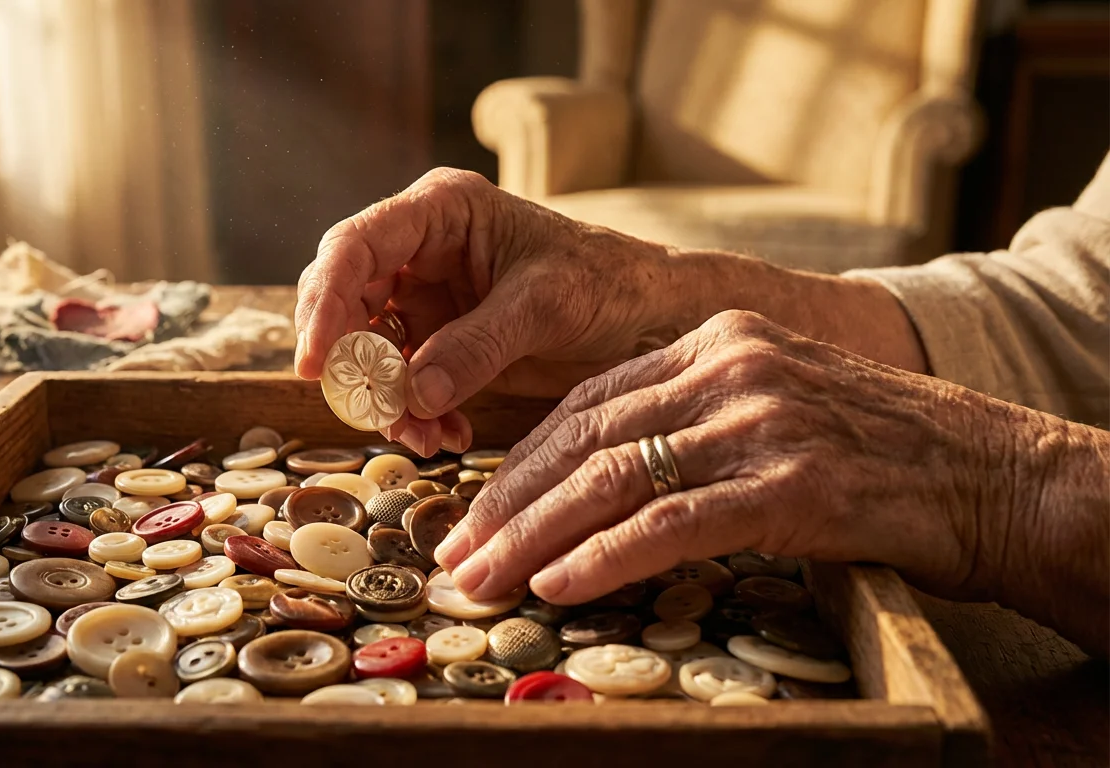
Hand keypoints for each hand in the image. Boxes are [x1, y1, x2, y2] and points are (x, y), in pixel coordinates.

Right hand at [294, 168, 686, 455]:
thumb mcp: (545, 307)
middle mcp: (421, 249)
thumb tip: (411, 393)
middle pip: (345, 300)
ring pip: (367, 350)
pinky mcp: (443, 341)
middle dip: (352, 362)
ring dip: (385, 400)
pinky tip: (447, 435)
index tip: (315, 363)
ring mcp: (428, 298)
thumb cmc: (609, 283)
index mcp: (441, 211)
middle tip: (369, 412)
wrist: (654, 317)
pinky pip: (402, 381)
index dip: (324, 303)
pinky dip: (415, 413)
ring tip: (424, 436)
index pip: (355, 246)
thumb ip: (476, 346)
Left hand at [434, 310, 1026, 606]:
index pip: (586, 400)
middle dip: (509, 503)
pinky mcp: (792, 485)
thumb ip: (691, 420)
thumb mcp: (774, 406)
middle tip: (457, 554)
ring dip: (535, 537)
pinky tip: (560, 585)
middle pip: (584, 437)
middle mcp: (730, 367)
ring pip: (612, 479)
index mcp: (716, 340)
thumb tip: (596, 480)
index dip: (521, 461)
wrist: (996, 473)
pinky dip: (606, 558)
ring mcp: (760, 422)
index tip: (475, 511)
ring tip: (485, 579)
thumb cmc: (879, 451)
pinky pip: (672, 523)